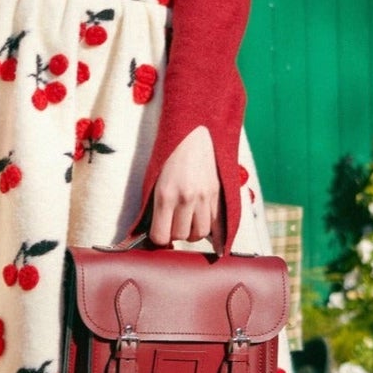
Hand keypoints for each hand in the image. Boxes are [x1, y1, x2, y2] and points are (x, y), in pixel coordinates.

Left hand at [147, 126, 220, 246]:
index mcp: (165, 194)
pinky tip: (211, 234)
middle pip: (181, 236)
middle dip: (175, 233)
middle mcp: (186, 198)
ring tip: (188, 222)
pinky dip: (213, 232)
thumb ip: (155, 205)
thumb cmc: (170, 154)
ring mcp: (204, 197)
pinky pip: (218, 225)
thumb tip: (154, 232)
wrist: (195, 132)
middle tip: (173, 224)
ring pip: (199, 234)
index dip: (159, 239)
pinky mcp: (218, 194)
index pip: (161, 235)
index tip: (159, 234)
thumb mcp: (155, 178)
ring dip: (192, 232)